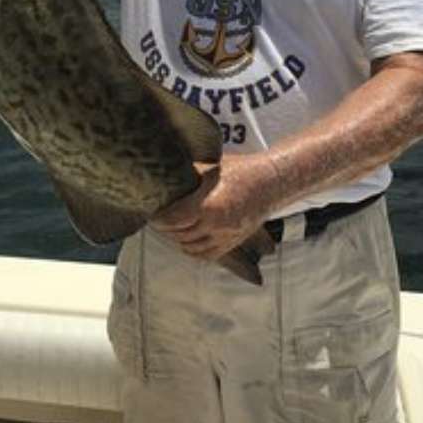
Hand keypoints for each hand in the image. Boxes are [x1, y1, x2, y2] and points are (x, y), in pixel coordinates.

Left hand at [153, 152, 281, 260]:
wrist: (270, 182)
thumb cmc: (241, 170)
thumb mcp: (210, 167)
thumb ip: (188, 175)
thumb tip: (164, 173)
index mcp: (209, 205)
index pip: (173, 220)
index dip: (159, 218)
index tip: (152, 212)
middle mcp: (217, 225)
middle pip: (179, 234)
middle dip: (165, 227)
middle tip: (158, 218)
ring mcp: (226, 237)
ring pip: (191, 247)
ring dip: (178, 238)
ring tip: (170, 227)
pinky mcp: (232, 243)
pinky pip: (206, 254)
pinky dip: (193, 249)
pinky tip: (186, 238)